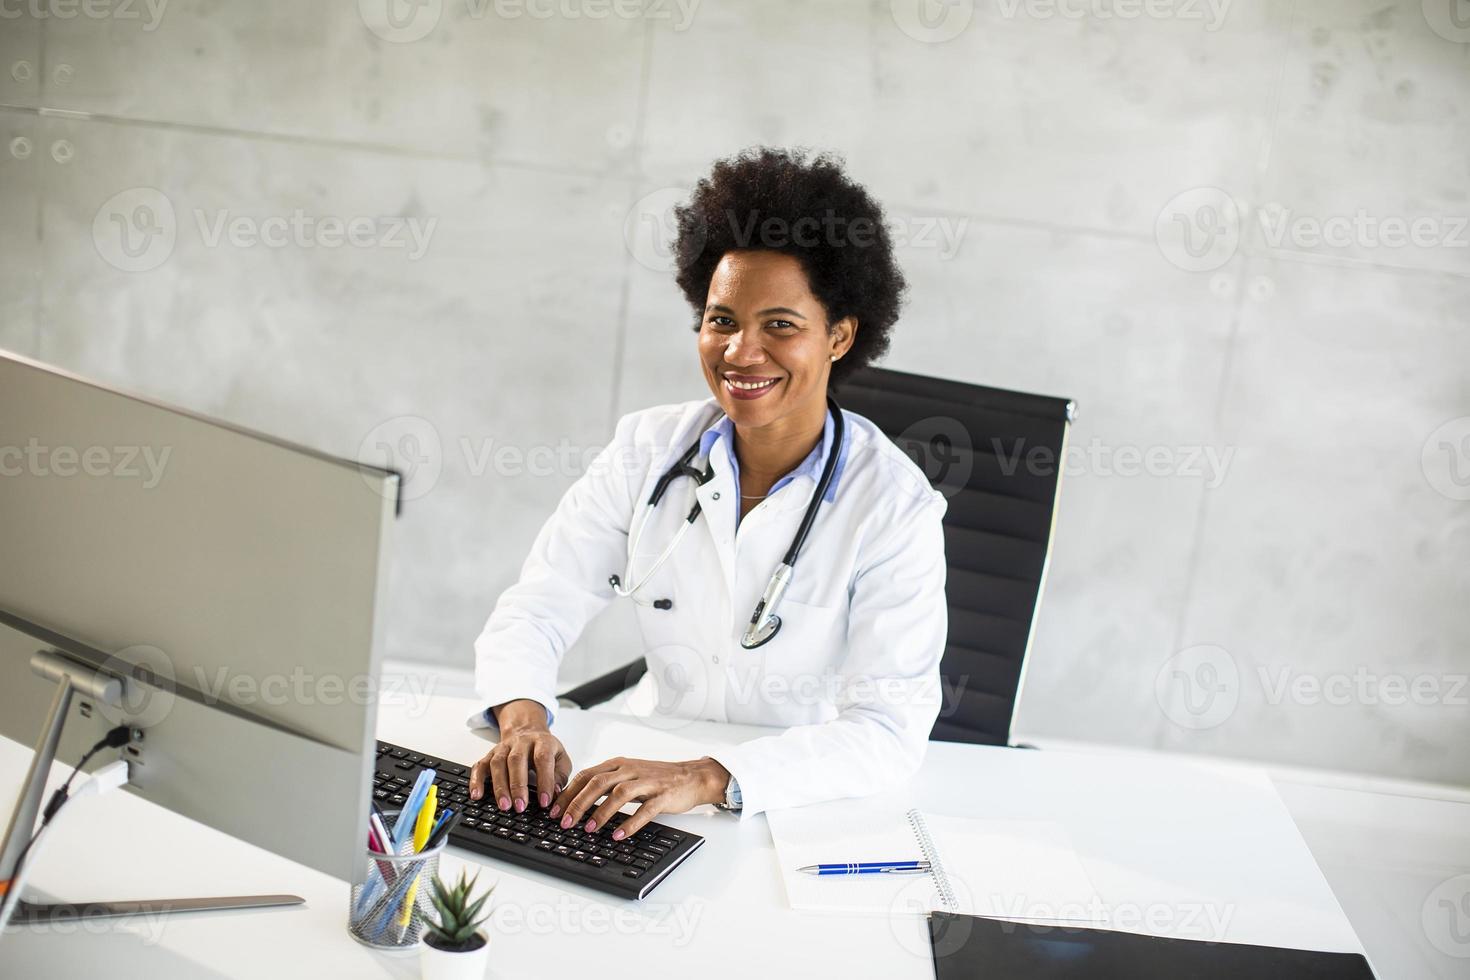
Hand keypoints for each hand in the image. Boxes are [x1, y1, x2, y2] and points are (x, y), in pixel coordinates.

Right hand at [469, 699, 571, 812]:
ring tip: (504, 806)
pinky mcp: (490, 754)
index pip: (542, 759)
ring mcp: (503, 747)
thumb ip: (560, 776)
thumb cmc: (546, 750)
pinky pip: (480, 766)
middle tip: (521, 807)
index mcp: (542, 742)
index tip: (544, 801)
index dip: (544, 780)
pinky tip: (476, 795)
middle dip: (518, 786)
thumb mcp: (561, 758)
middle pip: (516, 761)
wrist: (527, 730)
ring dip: (500, 786)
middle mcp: (521, 742)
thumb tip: (556, 794)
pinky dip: (476, 780)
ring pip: (497, 763)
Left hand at [550, 756, 729, 840]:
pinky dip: (630, 823)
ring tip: (588, 828)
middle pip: (597, 783)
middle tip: (565, 822)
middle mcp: (630, 770)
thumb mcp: (628, 775)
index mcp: (618, 764)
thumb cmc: (657, 778)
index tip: (554, 811)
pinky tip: (618, 835)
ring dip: (601, 812)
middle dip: (578, 804)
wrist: (691, 776)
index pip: (586, 776)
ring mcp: (647, 782)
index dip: (568, 793)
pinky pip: (644, 809)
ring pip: (618, 794)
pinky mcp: (662, 795)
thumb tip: (577, 801)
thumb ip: (606, 783)